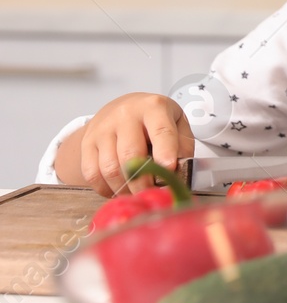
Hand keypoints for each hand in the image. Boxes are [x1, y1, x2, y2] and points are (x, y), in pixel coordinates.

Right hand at [79, 93, 194, 196]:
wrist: (123, 107)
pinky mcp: (87, 142)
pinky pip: (92, 173)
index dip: (165, 152)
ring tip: (135, 194)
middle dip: (142, 181)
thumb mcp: (177, 124)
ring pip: (110, 167)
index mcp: (154, 107)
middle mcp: (125, 115)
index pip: (161, 131)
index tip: (169, 170)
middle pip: (130, 154)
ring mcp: (103, 129)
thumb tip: (181, 172)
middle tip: (150, 195)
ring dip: (124, 188)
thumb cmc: (155, 120)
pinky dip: (105, 188)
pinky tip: (117, 190)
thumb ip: (183, 146)